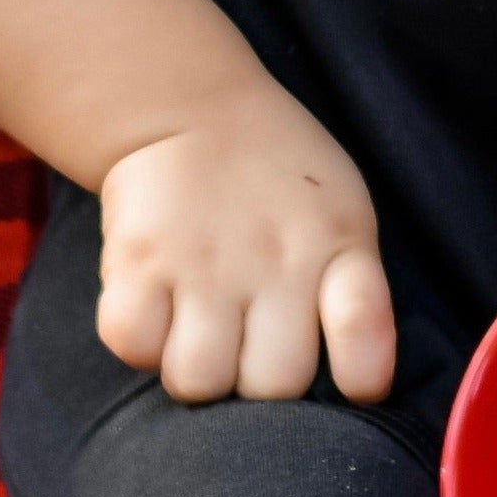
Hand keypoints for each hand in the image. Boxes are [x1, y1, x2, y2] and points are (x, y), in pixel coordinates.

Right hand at [94, 82, 395, 405]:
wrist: (191, 109)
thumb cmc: (278, 181)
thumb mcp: (341, 215)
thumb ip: (350, 289)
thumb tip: (345, 385)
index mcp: (339, 244)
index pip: (364, 333)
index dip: (361, 379)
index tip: (352, 388)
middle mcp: (277, 258)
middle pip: (274, 384)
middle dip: (259, 384)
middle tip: (249, 349)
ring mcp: (205, 260)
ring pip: (197, 380)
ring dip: (196, 371)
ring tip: (200, 333)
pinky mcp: (136, 259)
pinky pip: (132, 346)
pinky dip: (140, 343)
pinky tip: (157, 312)